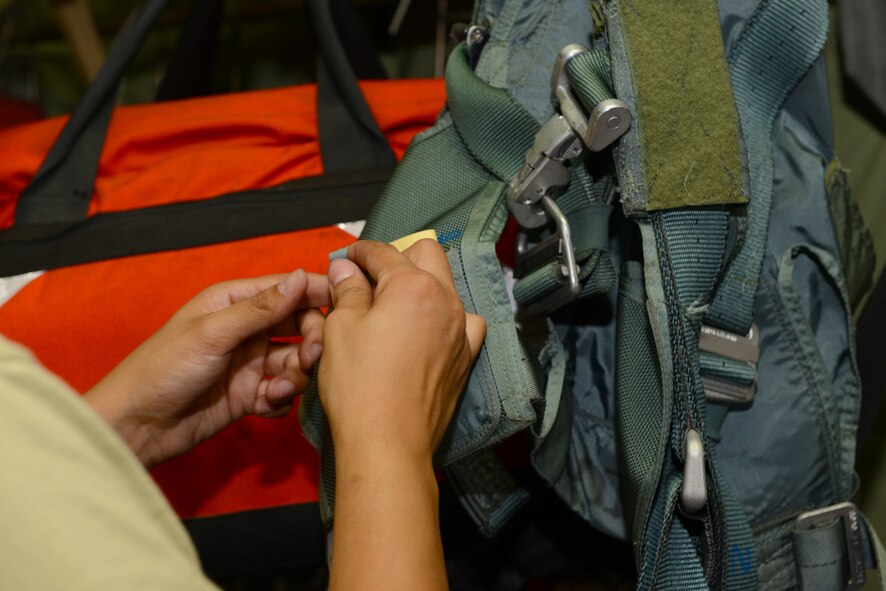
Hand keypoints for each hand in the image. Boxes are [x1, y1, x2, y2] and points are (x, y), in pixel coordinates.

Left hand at [85, 269, 329, 467]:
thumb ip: (261, 307)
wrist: (137, 426)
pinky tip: (264, 406)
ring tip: (277, 389)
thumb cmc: (162, 369)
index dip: (319, 296)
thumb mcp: (213, 332)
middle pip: (301, 326)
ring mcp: (250, 363)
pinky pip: (283, 393)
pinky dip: (281, 400)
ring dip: (296, 376)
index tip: (346, 309)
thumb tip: (302, 276)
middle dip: (311, 342)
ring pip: (295, 362)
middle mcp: (247, 329)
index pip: (290, 289)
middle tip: (309, 359)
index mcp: (235, 302)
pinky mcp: (249, 395)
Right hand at [319, 239, 486, 460]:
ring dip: (421, 284)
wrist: (388, 442)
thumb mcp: (341, 329)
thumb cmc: (360, 386)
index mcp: (413, 285)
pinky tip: (427, 330)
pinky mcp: (465, 357)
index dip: (358, 252)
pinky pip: (463, 322)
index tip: (345, 259)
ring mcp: (461, 330)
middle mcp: (446, 300)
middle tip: (369, 277)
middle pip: (426, 254)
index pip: (383, 252)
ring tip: (394, 305)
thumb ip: (348, 291)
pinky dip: (445, 317)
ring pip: (446, 286)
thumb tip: (346, 269)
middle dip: (397, 256)